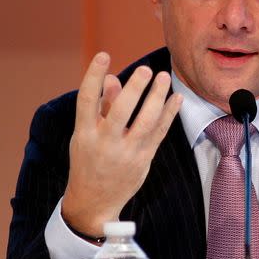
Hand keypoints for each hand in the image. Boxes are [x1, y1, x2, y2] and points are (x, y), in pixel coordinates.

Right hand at [61, 52, 182, 237]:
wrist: (93, 202)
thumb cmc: (88, 161)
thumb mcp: (85, 135)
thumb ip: (100, 107)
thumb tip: (112, 79)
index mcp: (84, 134)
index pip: (86, 100)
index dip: (93, 76)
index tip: (103, 55)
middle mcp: (104, 143)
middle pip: (121, 111)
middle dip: (135, 88)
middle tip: (146, 69)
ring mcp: (125, 153)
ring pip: (145, 122)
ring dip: (157, 97)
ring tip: (163, 77)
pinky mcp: (143, 160)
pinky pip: (159, 133)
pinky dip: (168, 114)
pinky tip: (175, 98)